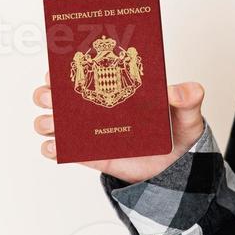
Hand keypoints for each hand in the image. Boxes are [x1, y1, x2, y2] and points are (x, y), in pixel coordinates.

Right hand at [32, 69, 206, 183]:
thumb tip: (179, 91)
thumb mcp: (187, 112)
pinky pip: (66, 152)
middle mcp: (96, 108)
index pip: (84, 70)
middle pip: (59, 96)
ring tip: (53, 123)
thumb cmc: (177, 131)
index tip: (56, 68)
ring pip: (55, 123)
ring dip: (46, 121)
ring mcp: (92, 132)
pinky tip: (55, 147)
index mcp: (115, 87)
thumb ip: (188, 98)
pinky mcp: (93, 156)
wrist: (176, 167)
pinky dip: (54, 149)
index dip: (64, 67)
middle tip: (52, 96)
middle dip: (47, 94)